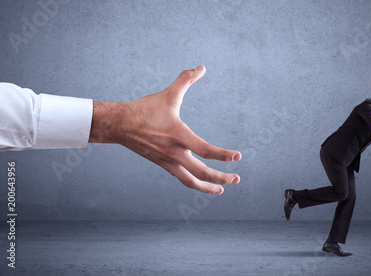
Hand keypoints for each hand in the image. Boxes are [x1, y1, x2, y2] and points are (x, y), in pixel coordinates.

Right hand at [89, 65, 240, 194]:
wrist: (119, 124)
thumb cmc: (145, 109)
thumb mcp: (168, 94)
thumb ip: (186, 80)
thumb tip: (201, 67)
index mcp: (178, 135)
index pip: (205, 150)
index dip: (223, 155)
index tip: (238, 157)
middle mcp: (174, 152)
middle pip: (201, 172)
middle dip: (221, 178)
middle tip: (237, 179)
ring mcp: (167, 161)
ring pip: (191, 181)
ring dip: (208, 187)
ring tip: (221, 189)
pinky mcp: (163, 165)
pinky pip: (181, 178)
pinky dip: (194, 183)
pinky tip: (203, 183)